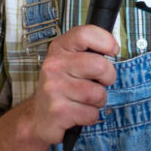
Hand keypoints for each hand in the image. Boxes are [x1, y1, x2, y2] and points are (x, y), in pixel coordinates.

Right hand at [29, 25, 118, 144]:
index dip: (106, 41)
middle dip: (108, 77)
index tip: (112, 50)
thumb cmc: (62, 84)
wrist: (37, 116)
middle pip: (100, 66)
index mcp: (59, 47)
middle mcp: (54, 65)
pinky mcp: (58, 111)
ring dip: (99, 100)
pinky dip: (91, 115)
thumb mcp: (69, 59)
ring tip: (87, 99)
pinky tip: (79, 112)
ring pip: (98, 93)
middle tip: (101, 81)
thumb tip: (113, 47)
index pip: (86, 34)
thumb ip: (88, 50)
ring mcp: (54, 88)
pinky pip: (92, 113)